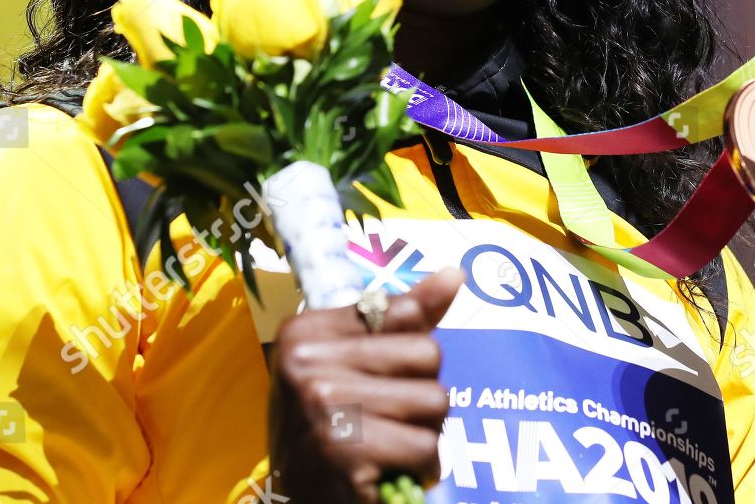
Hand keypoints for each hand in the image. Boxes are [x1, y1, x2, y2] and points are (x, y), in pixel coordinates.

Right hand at [269, 266, 463, 502]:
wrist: (298, 500)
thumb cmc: (331, 427)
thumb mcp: (353, 364)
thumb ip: (403, 318)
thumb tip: (456, 273)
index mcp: (307, 330)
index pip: (406, 312)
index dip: (409, 355)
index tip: (374, 381)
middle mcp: (307, 361)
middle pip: (427, 354)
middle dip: (421, 395)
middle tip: (384, 423)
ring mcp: (324, 406)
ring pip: (435, 401)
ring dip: (424, 434)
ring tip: (388, 448)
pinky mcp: (345, 452)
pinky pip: (426, 447)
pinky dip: (419, 467)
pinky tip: (389, 472)